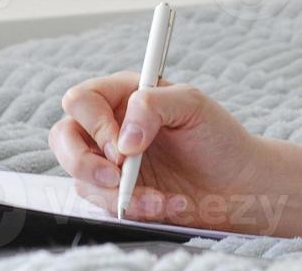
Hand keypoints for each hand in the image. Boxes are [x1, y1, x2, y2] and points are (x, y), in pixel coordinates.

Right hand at [52, 73, 274, 230]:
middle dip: (84, 162)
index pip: (81, 100)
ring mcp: (111, 162)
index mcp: (125, 94)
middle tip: (118, 175)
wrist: (238, 184)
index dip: (94, 124)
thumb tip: (122, 140)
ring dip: (116, 192)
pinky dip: (132, 208)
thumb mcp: (193, 105)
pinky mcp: (118, 193)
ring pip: (80, 176)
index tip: (122, 146)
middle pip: (63, 137)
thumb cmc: (218, 137)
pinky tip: (163, 204)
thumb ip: (153, 106)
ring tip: (156, 197)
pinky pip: (103, 204)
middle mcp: (111, 125)